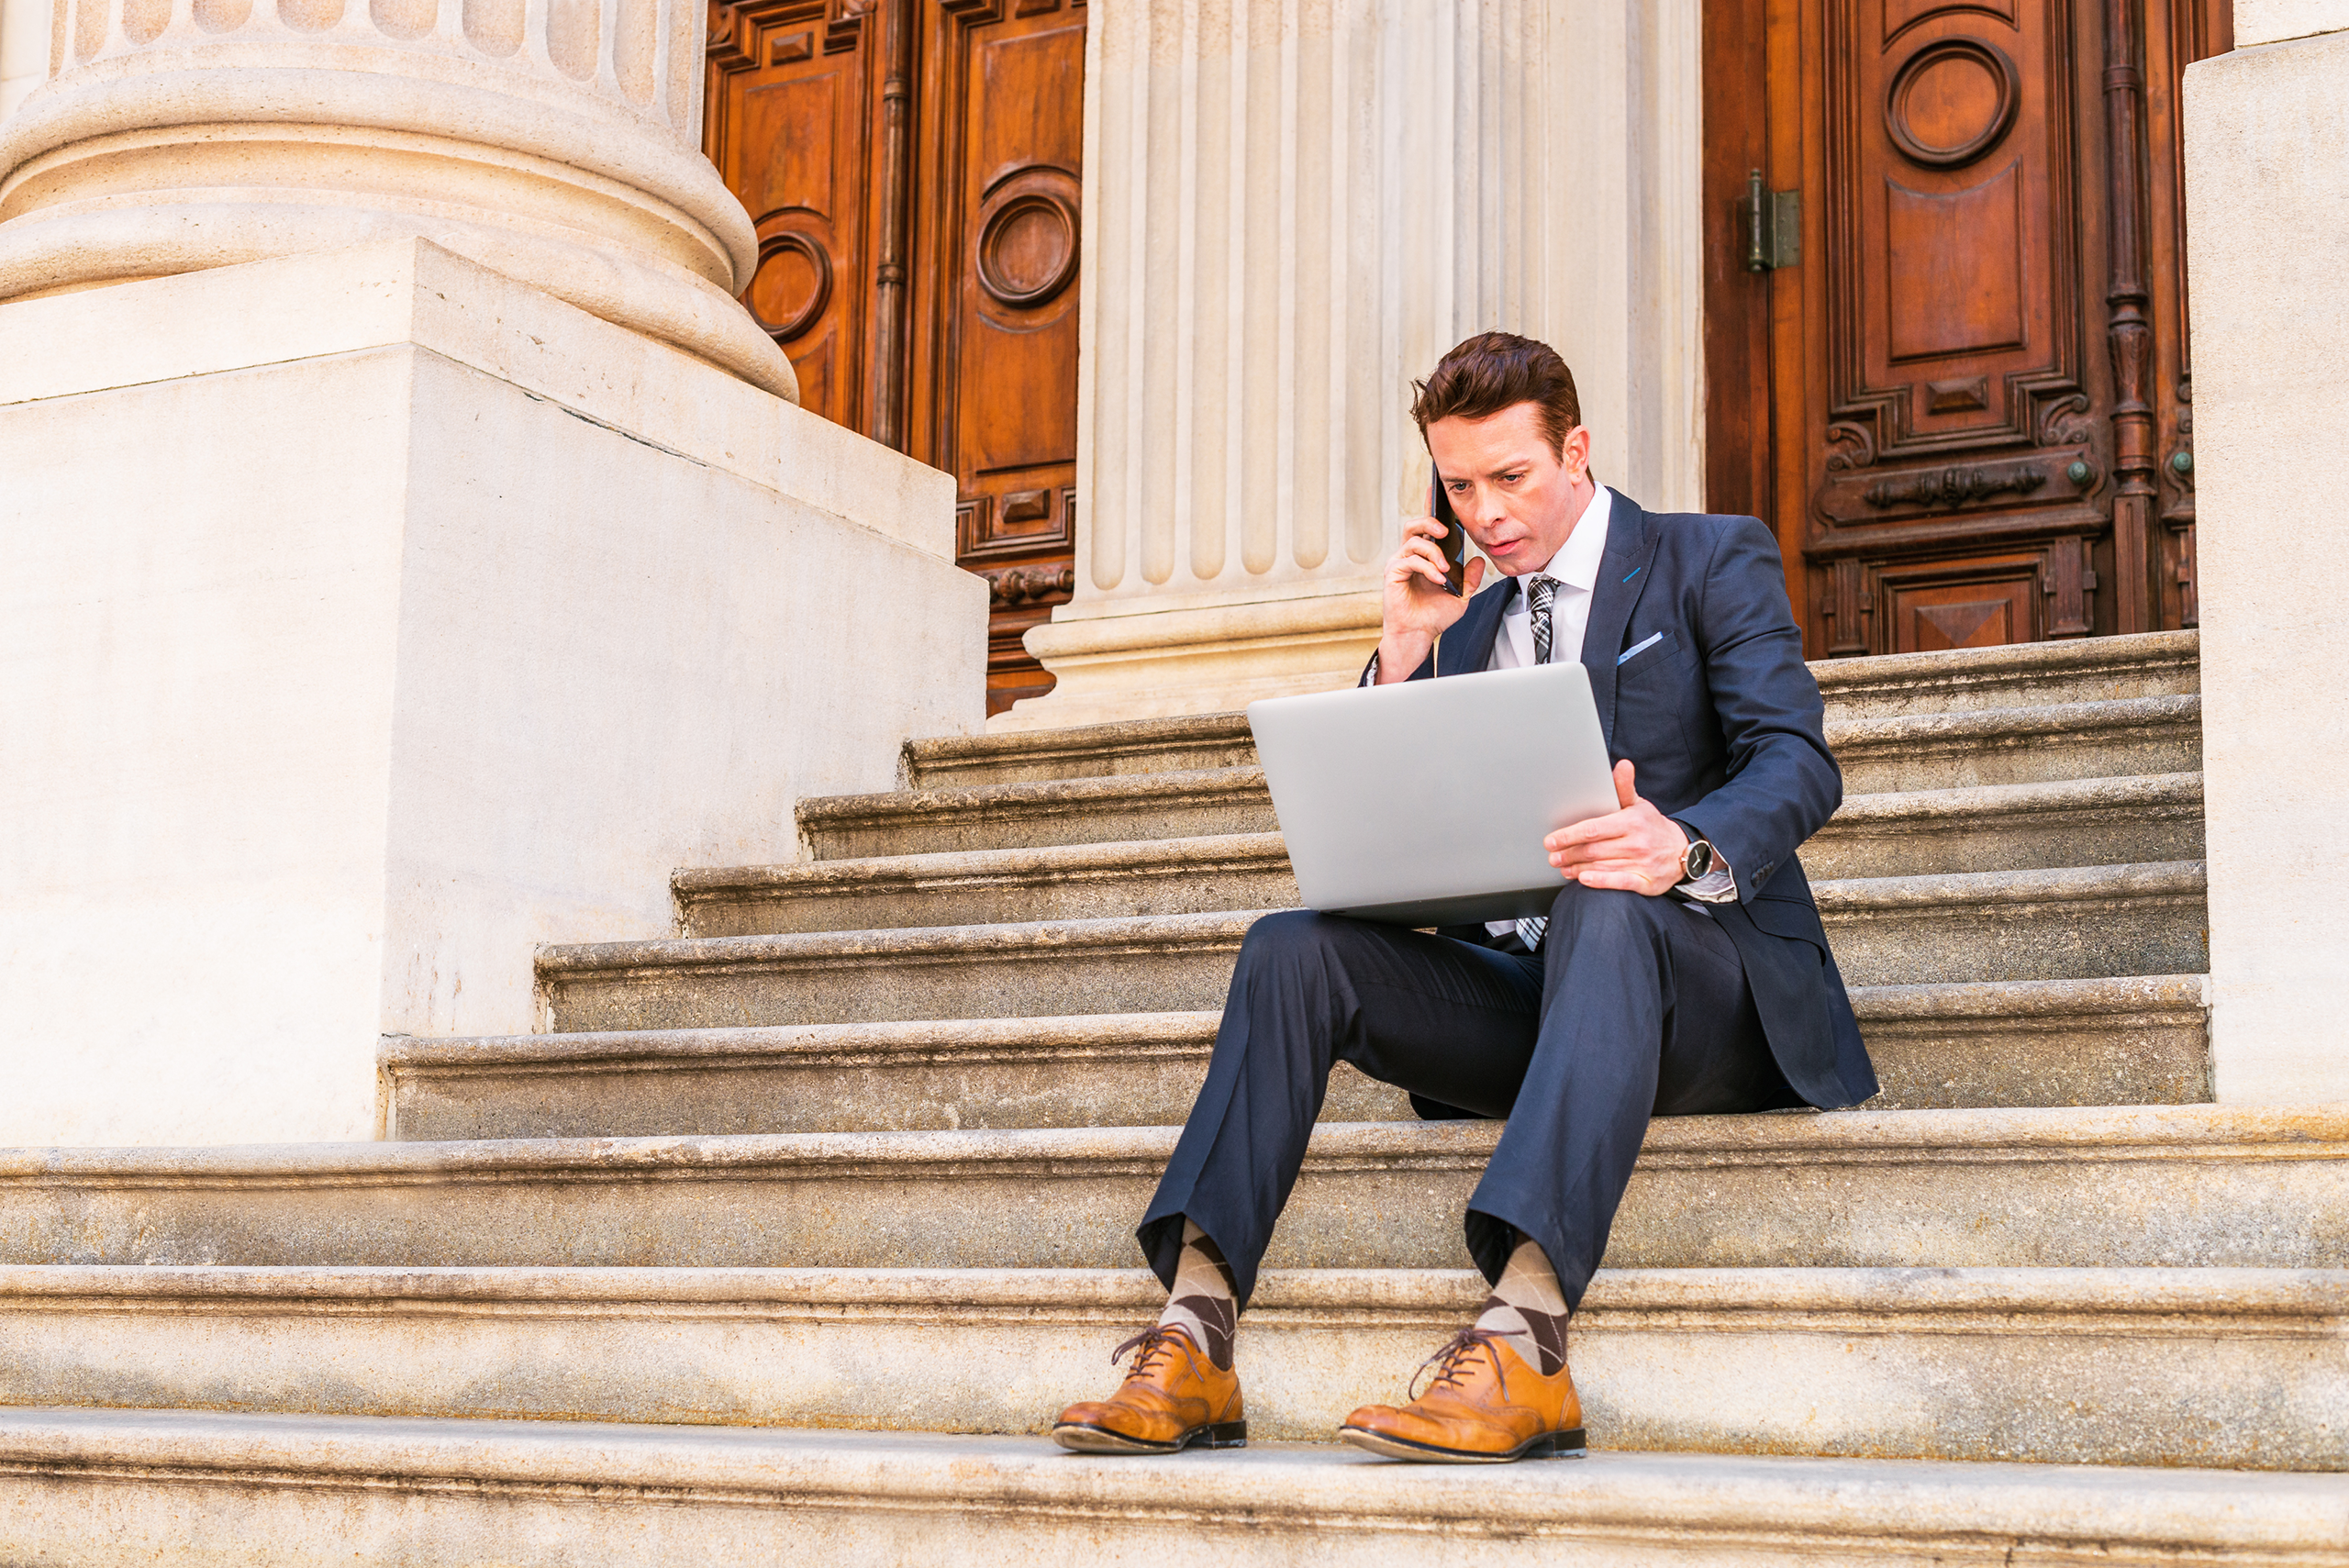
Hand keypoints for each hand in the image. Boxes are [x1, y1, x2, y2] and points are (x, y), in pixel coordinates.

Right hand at [1373, 515, 1487, 682]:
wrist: (1419, 635)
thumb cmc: (1434, 616)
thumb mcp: (1461, 595)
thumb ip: (1469, 578)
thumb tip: (1479, 561)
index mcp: (1423, 557)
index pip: (1425, 528)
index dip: (1428, 508)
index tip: (1434, 489)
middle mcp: (1408, 557)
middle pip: (1414, 525)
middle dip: (1430, 522)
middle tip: (1446, 531)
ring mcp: (1399, 564)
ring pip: (1413, 541)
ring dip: (1433, 552)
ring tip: (1444, 569)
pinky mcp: (1393, 574)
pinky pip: (1410, 560)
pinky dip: (1427, 567)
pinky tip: (1438, 579)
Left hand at [1544, 760, 1688, 894]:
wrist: (1683, 851)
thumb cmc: (1652, 826)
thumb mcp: (1639, 804)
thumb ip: (1624, 787)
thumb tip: (1622, 765)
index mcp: (1632, 822)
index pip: (1593, 829)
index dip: (1568, 835)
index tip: (1551, 840)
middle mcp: (1637, 843)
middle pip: (1593, 850)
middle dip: (1568, 853)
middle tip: (1552, 856)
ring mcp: (1642, 863)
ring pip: (1601, 866)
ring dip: (1577, 868)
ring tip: (1562, 867)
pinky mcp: (1646, 882)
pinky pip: (1619, 882)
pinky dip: (1599, 881)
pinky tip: (1584, 879)